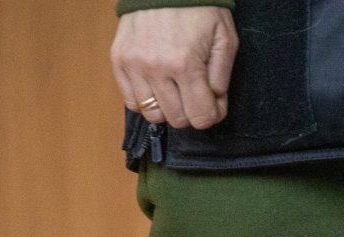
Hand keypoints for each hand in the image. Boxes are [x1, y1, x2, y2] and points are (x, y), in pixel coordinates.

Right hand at [110, 7, 237, 129]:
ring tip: (177, 90)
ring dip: (168, 109)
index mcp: (186, 65)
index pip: (200, 117)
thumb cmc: (200, 11)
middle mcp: (156, 69)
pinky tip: (158, 87)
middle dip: (192, 113)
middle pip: (176, 119)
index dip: (212, 115)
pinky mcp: (118, 60)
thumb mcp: (225, 41)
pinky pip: (130, 101)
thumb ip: (222, 79)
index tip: (214, 104)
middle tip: (197, 95)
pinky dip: (146, 101)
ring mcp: (133, 65)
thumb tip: (215, 107)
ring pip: (152, 114)